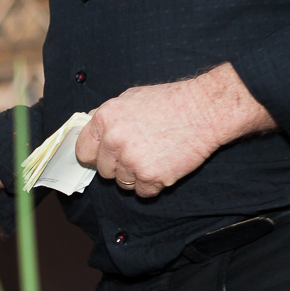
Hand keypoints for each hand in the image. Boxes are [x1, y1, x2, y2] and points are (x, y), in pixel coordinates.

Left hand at [74, 63, 273, 196]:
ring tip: (156, 156)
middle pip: (104, 170)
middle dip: (119, 166)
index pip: (83, 151)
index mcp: (104, 120)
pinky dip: (153, 184)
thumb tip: (89, 125)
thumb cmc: (171, 101)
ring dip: (137, 175)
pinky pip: (142, 192)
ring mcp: (131, 161)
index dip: (95, 156)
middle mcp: (113, 141)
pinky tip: (165, 166)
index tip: (104, 157)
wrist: (206, 109)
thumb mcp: (131, 98)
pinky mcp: (150, 177)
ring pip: (123, 183)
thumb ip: (107, 116)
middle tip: (141, 152)